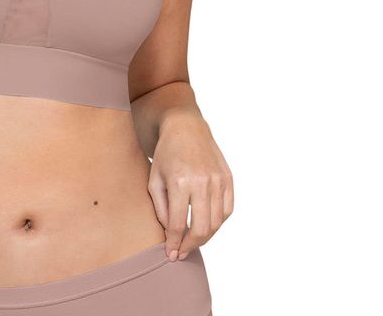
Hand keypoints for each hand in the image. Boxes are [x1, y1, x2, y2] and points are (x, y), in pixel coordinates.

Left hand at [147, 111, 232, 261]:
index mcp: (180, 182)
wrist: (185, 127)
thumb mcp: (154, 179)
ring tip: (192, 241)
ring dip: (205, 237)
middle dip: (190, 246)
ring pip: (216, 222)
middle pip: (201, 228)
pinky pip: (227, 210)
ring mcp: (218, 180)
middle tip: (182, 252)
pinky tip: (206, 224)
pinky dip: (218, 222)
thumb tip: (171, 234)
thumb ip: (161, 209)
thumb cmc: (166, 154)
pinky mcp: (228, 178)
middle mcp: (202, 182)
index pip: (178, 224)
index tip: (171, 255)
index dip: (174, 244)